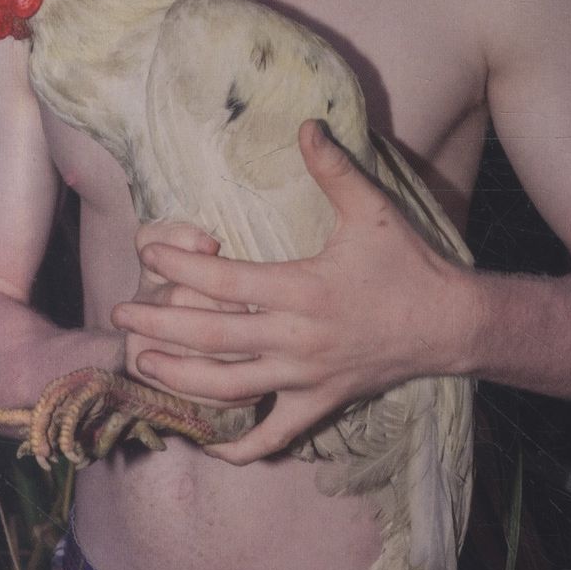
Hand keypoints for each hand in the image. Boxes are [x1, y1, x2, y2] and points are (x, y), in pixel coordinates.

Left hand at [112, 121, 471, 462]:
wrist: (451, 325)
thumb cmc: (408, 265)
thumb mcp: (372, 211)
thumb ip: (334, 169)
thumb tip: (305, 124)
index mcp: (303, 289)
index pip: (225, 281)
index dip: (181, 268)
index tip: (148, 256)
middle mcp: (297, 339)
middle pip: (212, 340)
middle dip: (159, 329)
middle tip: (119, 316)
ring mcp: (306, 377)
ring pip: (229, 388)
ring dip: (180, 380)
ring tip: (143, 364)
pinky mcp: (319, 403)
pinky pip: (271, 433)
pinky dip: (238, 445)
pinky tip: (205, 442)